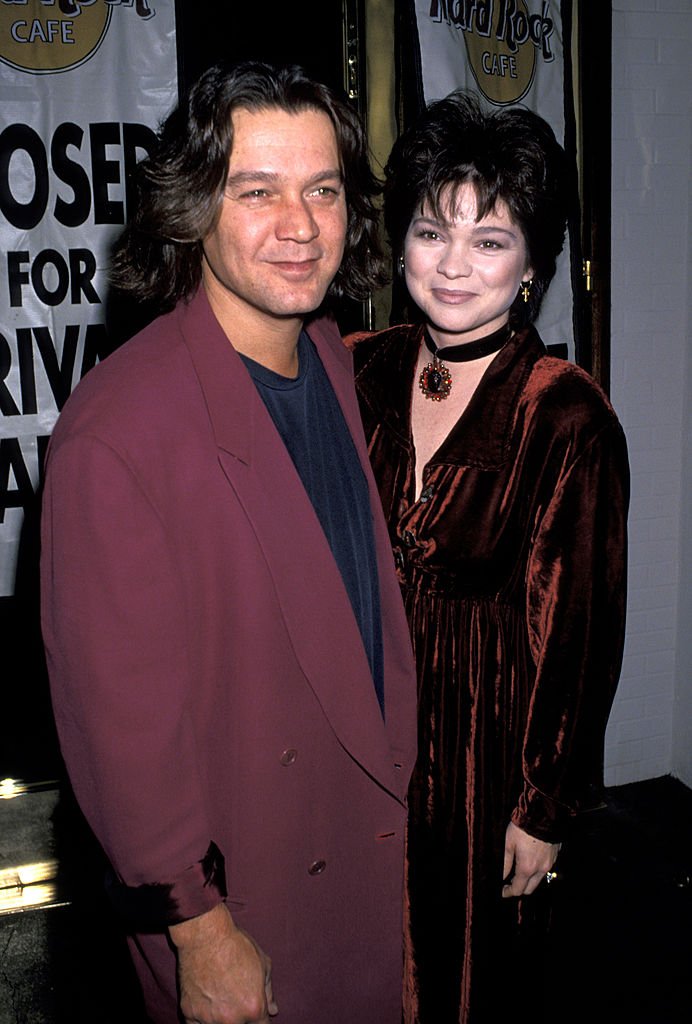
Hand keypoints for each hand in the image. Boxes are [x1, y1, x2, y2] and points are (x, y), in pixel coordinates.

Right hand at [169, 903, 277, 1022]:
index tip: (254, 1012)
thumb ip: (268, 991)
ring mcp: (209, 1019)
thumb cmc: (235, 944)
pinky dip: (201, 1020)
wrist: (205, 935)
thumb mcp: (262, 963)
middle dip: (242, 1017)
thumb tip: (272, 1009)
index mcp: (254, 1008)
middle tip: (235, 999)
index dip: (259, 1019)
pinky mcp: (189, 1013)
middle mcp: (232, 1019)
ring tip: (219, 998)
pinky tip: (205, 1006)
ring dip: (221, 1018)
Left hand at [501, 821, 559, 898]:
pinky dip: (537, 869)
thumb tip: (501, 876)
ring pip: (539, 879)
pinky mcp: (555, 855)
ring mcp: (550, 863)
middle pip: (529, 888)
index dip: (508, 892)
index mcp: (527, 868)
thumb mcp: (508, 843)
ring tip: (519, 868)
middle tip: (509, 881)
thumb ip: (505, 863)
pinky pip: (545, 868)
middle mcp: (540, 869)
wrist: (544, 814)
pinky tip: (530, 858)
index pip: (518, 889)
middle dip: (519, 888)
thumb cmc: (523, 827)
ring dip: (529, 879)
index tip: (502, 891)